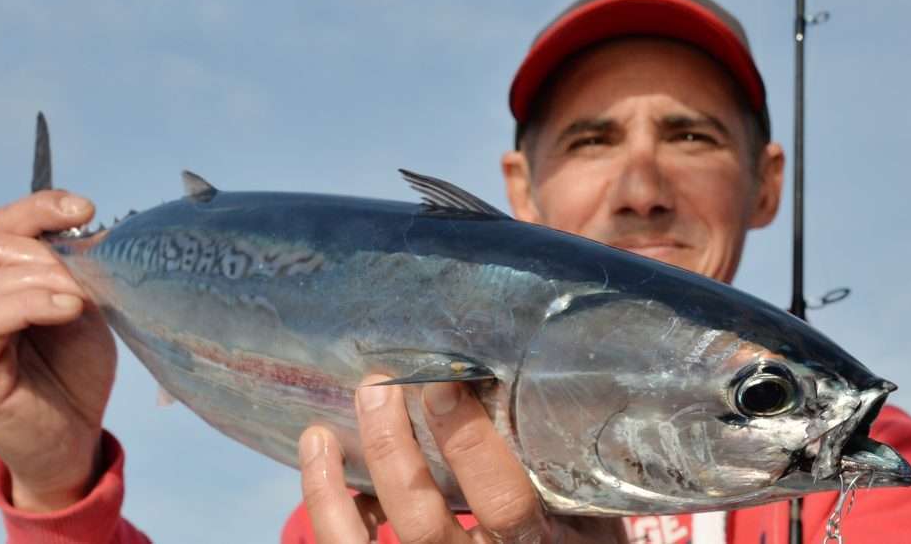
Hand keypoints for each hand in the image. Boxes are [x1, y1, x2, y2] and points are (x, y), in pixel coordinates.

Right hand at [0, 191, 116, 511]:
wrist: (72, 443)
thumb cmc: (77, 378)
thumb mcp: (85, 312)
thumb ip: (78, 274)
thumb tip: (90, 231)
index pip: (3, 226)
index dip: (42, 208)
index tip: (86, 209)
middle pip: (0, 244)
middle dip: (54, 252)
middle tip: (90, 282)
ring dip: (51, 278)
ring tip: (82, 303)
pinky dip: (35, 303)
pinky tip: (68, 309)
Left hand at [298, 374, 627, 542]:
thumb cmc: (574, 538)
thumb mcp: (589, 512)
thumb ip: (560, 467)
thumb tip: (523, 381)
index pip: (502, 502)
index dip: (468, 443)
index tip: (441, 382)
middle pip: (421, 518)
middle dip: (392, 447)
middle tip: (377, 385)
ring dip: (335, 486)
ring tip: (322, 431)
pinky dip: (326, 507)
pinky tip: (321, 458)